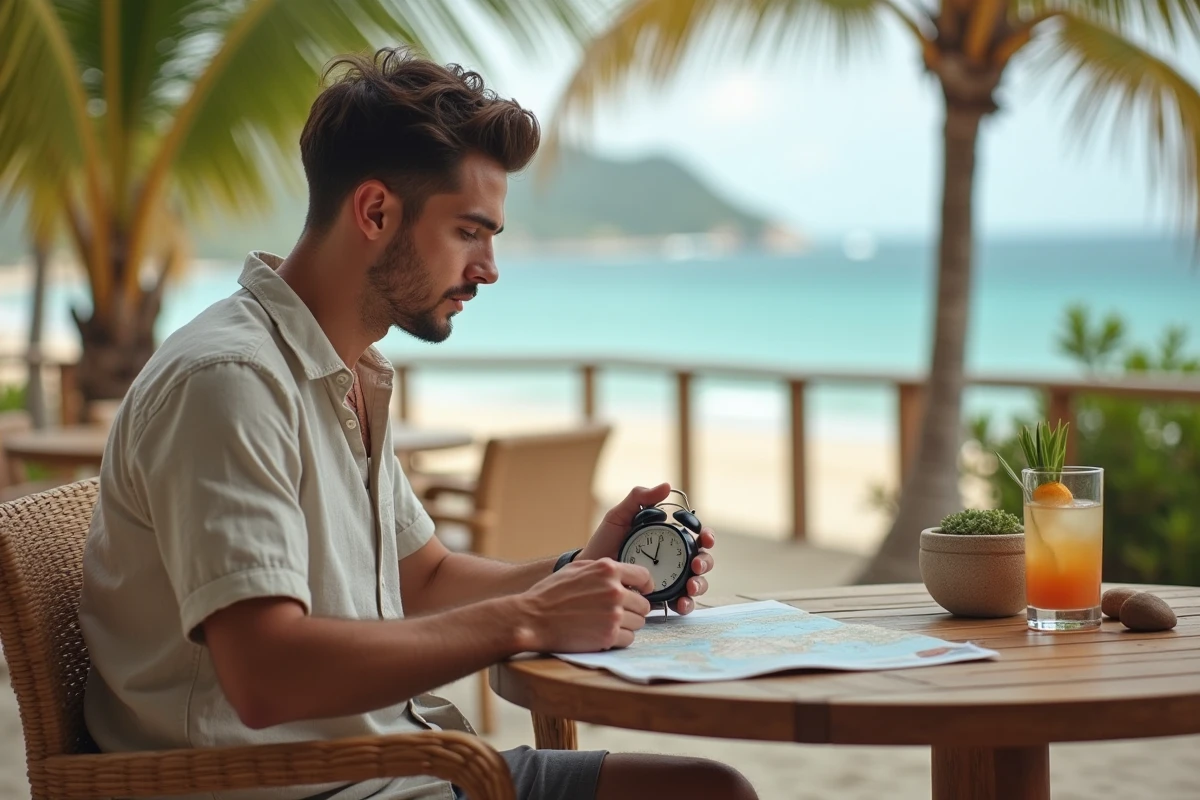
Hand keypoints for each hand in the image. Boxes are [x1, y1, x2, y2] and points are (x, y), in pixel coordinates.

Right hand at [515, 559, 652, 652]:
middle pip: (644, 604)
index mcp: (608, 570)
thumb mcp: (577, 569)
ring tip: (605, 623)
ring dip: (626, 625)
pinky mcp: (609, 636)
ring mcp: (613, 614)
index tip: (642, 592)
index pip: (644, 577)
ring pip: (638, 623)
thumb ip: (603, 570)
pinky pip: (629, 639)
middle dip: (633, 608)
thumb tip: (624, 577)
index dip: (645, 586)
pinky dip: (619, 639)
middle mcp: (614, 591)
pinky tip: (603, 634)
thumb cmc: (551, 594)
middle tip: (616, 612)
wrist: (532, 619)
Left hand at [579, 483, 716, 616]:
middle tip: (696, 565)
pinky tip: (681, 603)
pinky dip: (686, 604)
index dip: (707, 536)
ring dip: (700, 584)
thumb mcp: (619, 516)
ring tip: (690, 587)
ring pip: (697, 583)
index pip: (696, 535)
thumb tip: (666, 486)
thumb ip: (639, 499)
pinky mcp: (663, 598)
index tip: (704, 537)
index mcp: (668, 538)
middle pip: (702, 559)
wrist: (588, 572)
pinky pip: (681, 603)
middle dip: (705, 562)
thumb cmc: (604, 542)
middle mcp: (674, 559)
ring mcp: (670, 580)